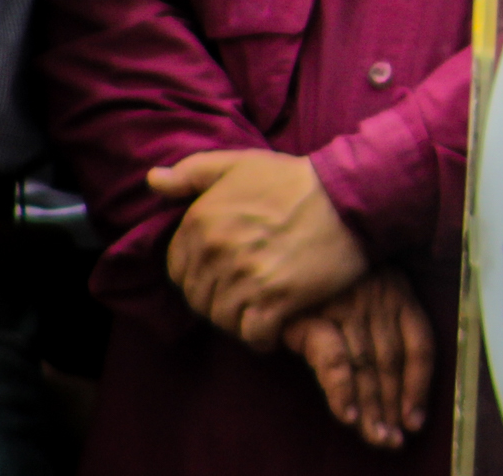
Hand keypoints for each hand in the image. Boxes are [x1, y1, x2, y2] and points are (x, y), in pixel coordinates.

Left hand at [152, 150, 369, 349]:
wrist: (349, 196)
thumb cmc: (294, 180)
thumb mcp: (239, 164)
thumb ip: (192, 172)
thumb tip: (153, 180)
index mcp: (201, 221)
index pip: (178, 270)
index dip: (199, 276)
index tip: (224, 274)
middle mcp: (216, 251)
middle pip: (199, 299)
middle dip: (218, 300)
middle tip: (245, 295)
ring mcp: (244, 278)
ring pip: (224, 320)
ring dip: (240, 320)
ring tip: (260, 310)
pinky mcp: (276, 301)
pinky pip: (253, 335)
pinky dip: (262, 337)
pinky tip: (276, 326)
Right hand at [284, 269, 433, 450]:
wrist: (279, 251)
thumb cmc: (330, 277)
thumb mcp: (368, 286)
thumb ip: (383, 323)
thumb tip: (399, 385)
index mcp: (398, 291)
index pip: (420, 345)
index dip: (419, 386)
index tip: (416, 420)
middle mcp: (377, 299)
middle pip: (392, 362)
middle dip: (394, 406)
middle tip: (393, 442)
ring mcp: (346, 307)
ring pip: (366, 367)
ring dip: (372, 408)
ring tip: (376, 438)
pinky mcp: (313, 317)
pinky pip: (334, 359)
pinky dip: (343, 390)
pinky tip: (348, 417)